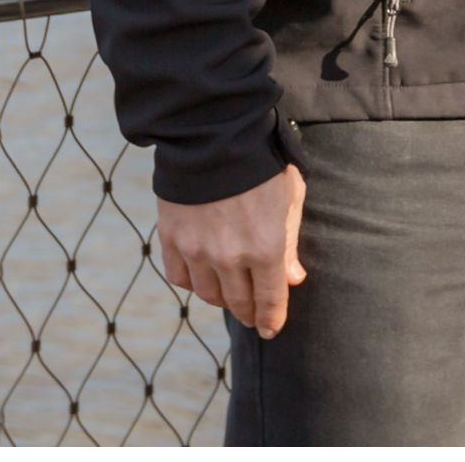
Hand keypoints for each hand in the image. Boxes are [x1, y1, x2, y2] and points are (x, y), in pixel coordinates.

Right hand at [156, 167, 307, 335]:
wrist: (213, 135)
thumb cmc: (261, 163)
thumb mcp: (289, 198)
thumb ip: (290, 242)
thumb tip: (293, 279)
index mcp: (265, 248)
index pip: (269, 301)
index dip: (271, 320)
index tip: (270, 330)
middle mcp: (229, 257)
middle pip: (238, 302)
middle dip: (248, 312)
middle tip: (251, 315)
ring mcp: (197, 250)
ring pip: (208, 294)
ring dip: (221, 297)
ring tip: (228, 292)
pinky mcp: (172, 239)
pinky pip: (180, 276)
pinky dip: (191, 280)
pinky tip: (201, 273)